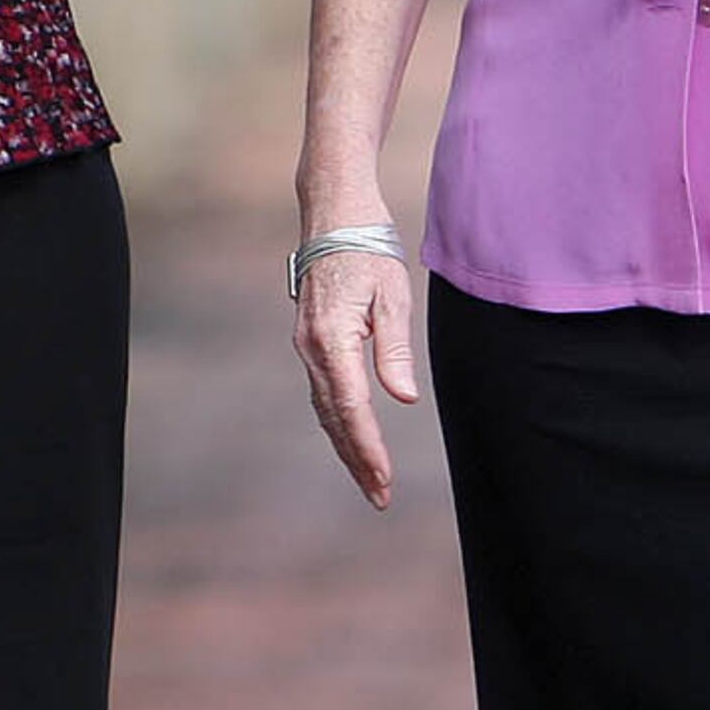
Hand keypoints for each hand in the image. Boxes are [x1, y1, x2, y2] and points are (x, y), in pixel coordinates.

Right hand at [291, 243, 420, 509]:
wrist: (333, 212)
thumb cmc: (369, 247)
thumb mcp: (392, 294)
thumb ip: (395, 349)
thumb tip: (403, 398)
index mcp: (332, 340)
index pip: (352, 408)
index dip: (368, 448)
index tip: (384, 480)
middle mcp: (311, 349)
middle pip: (334, 419)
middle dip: (356, 460)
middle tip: (380, 497)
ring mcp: (307, 346)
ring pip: (325, 409)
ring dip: (346, 446)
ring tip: (370, 479)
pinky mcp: (311, 341)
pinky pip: (324, 392)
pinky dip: (338, 421)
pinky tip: (352, 438)